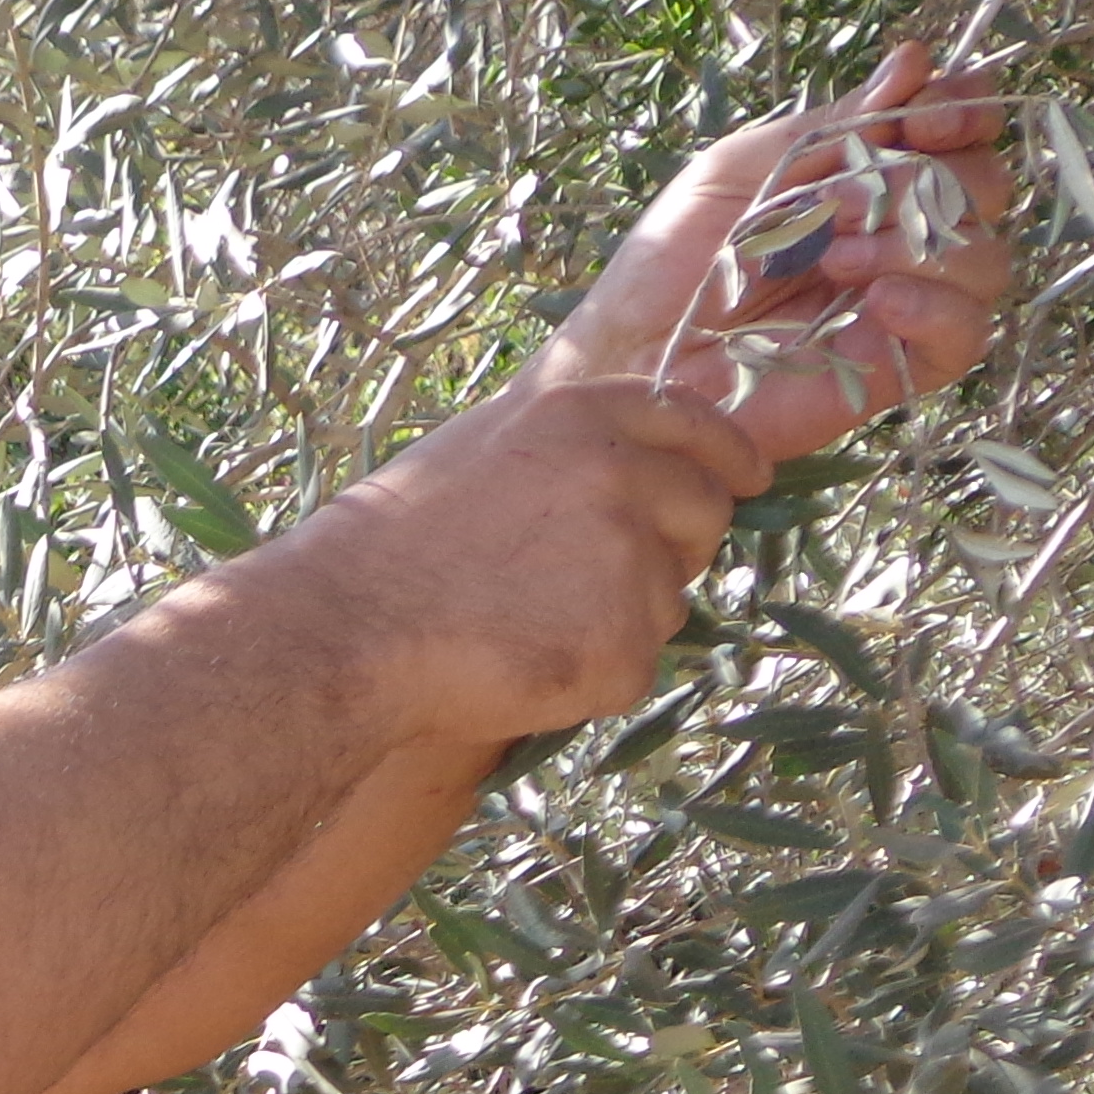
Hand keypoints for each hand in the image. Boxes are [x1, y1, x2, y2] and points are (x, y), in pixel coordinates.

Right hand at [275, 369, 771, 749]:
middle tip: (588, 581)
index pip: (698, 426)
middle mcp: (624, 477)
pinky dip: (591, 678)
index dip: (728, 456)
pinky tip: (523, 666)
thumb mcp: (483, 445)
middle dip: (671, 547)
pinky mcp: (624, 648)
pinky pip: (634, 668)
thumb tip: (639, 456)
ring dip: (620, 617)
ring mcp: (630, 564)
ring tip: (526, 624)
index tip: (747, 479)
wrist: (345, 632)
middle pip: (705, 513)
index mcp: (587, 415)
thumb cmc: (390, 543)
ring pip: (671, 599)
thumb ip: (570, 442)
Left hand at [559, 44, 1017, 461]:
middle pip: (983, 188)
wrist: (630, 359)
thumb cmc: (670, 263)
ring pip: (986, 260)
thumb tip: (916, 62)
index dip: (962, 113)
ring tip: (831, 257)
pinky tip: (877, 299)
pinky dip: (935, 306)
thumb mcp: (743, 168)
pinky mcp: (892, 369)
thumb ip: (834, 124)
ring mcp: (900, 304)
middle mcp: (897, 237)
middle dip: (925, 180)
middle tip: (833, 205)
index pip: (961, 132)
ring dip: (916, 243)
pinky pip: (965, 335)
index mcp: (868, 179)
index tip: (922, 116)